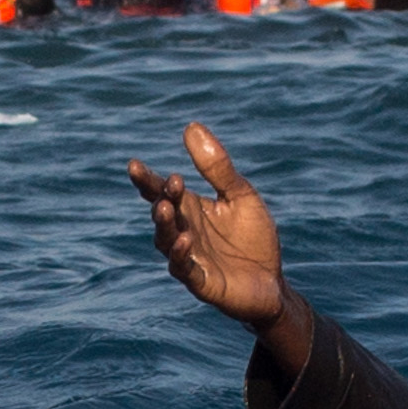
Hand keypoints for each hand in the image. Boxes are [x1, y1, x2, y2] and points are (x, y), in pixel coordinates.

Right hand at [127, 123, 287, 332]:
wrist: (272, 282)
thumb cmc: (254, 238)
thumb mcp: (240, 196)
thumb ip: (217, 167)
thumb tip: (191, 126)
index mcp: (190, 209)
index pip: (161, 191)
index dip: (147, 180)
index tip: (135, 165)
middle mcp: (183, 231)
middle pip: (161, 214)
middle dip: (158, 199)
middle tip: (164, 186)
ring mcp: (189, 258)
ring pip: (166, 241)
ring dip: (165, 225)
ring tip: (166, 208)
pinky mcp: (201, 282)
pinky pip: (184, 269)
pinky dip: (180, 255)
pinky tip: (185, 239)